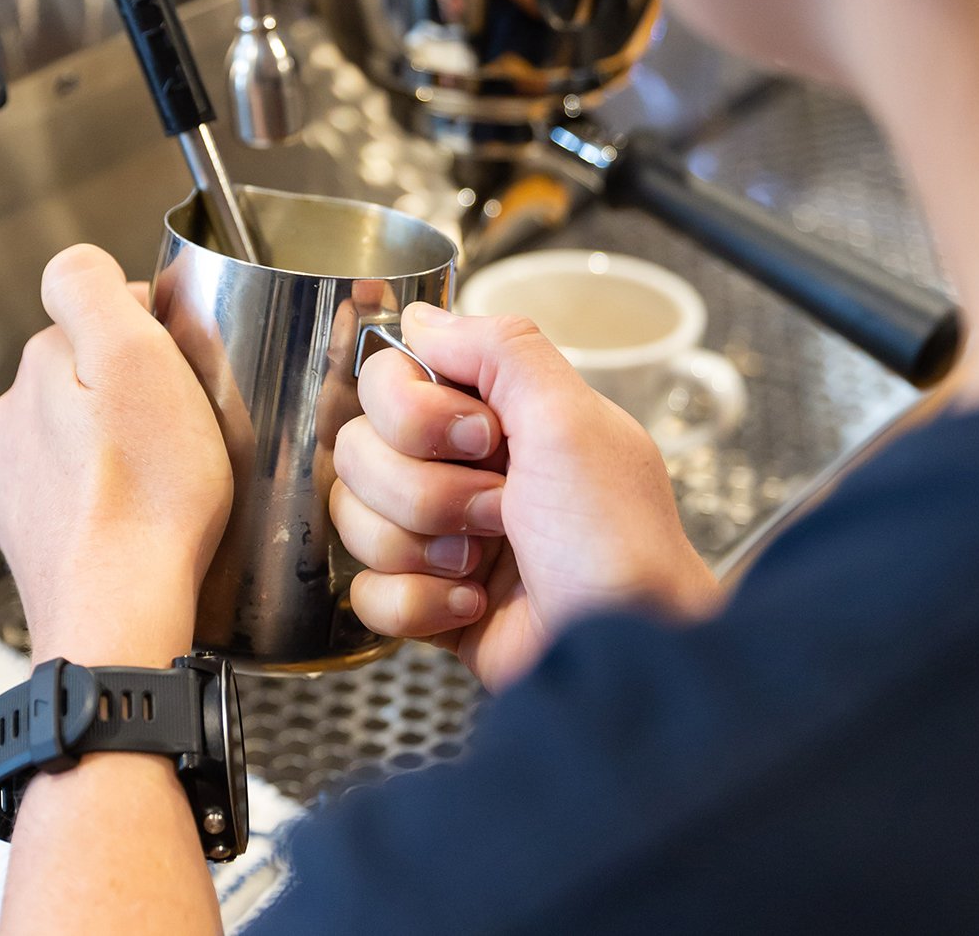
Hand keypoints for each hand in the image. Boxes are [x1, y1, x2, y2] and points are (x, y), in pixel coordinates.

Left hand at [0, 246, 232, 665]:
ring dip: (118, 446)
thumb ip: (92, 288)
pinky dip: (107, 498)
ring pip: (80, 437)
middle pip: (88, 376)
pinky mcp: (32, 539)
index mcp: (39, 367)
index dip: (152, 332)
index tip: (183, 367)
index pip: (100, 314)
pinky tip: (141, 519)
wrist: (120, 615)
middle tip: (185, 424)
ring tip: (168, 479)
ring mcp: (16, 484)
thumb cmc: (148, 491)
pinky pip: (78, 495)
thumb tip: (75, 264)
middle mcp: (14, 419)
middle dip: (132, 389)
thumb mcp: (135, 356)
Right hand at [331, 304, 719, 690]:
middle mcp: (459, 466)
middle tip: (497, 508)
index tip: (480, 438)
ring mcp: (440, 535)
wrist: (625, 660)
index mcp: (493, 414)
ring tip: (486, 563)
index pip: (387, 378)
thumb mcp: (573, 421)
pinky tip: (472, 605)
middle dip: (424, 490)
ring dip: (420, 547)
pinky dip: (417, 605)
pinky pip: (365, 592)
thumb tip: (420, 318)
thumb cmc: (618, 544)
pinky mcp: (427, 601)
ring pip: (353, 518)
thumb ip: (501, 348)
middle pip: (359, 449)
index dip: (415, 412)